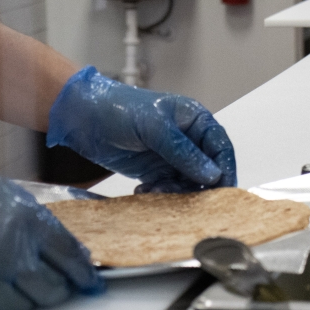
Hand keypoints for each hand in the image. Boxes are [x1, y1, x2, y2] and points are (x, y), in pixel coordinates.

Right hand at [0, 149, 102, 309]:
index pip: (70, 256)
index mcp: (27, 220)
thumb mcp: (6, 196)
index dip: (83, 275)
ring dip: (26, 303)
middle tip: (56, 292)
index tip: (89, 284)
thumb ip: (36, 224)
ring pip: (22, 308)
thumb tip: (66, 251)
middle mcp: (10, 250)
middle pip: (52, 290)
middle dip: (58, 294)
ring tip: (20, 291)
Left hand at [46, 66, 236, 192]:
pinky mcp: (155, 171)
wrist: (83, 118)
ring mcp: (171, 156)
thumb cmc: (120, 109)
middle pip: (207, 169)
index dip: (225, 168)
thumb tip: (212, 174)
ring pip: (188, 183)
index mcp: (194, 119)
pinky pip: (168, 188)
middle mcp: (187, 139)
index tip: (223, 189)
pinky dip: (160, 194)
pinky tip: (144, 191)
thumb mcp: (154, 127)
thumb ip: (183, 152)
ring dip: (176, 192)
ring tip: (156, 190)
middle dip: (199, 186)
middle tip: (188, 200)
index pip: (220, 146)